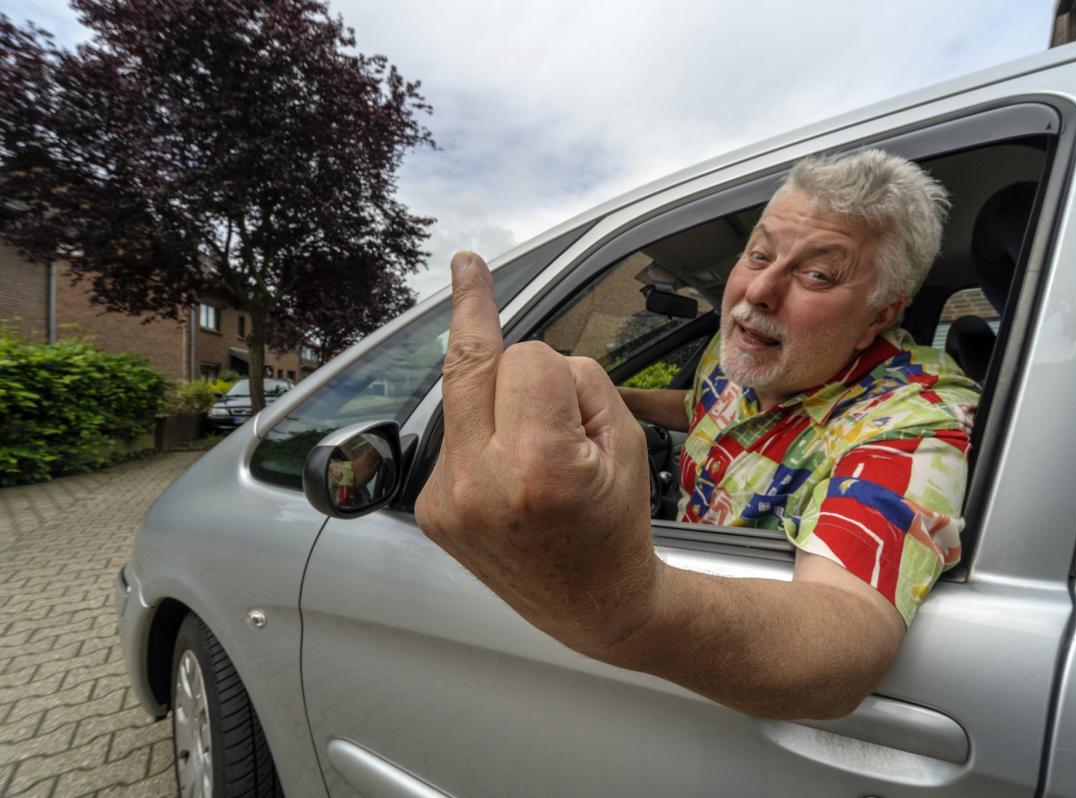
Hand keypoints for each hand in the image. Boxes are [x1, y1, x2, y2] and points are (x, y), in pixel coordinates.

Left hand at [415, 252, 659, 653]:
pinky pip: (454, 435)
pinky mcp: (431, 510)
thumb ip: (576, 383)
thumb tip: (527, 356)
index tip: (567, 379)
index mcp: (537, 466)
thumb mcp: (625, 442)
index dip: (560, 373)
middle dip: (475, 312)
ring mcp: (446, 499)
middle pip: (469, 362)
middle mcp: (479, 483)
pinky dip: (482, 436)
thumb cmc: (618, 525)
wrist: (595, 607)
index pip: (529, 358)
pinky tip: (507, 474)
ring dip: (496, 402)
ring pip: (462, 396)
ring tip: (532, 453)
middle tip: (467, 263)